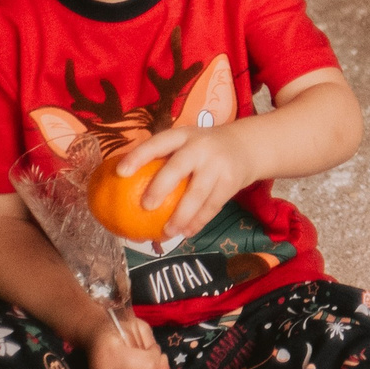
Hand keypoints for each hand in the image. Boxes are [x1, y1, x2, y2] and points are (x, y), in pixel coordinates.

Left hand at [112, 122, 254, 241]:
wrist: (248, 146)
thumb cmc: (204, 148)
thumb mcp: (187, 142)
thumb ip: (164, 158)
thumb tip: (124, 183)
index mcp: (183, 135)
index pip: (158, 143)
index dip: (139, 156)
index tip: (120, 172)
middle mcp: (200, 147)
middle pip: (178, 167)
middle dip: (161, 187)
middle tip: (145, 206)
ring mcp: (218, 164)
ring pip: (197, 193)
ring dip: (181, 216)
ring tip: (167, 233)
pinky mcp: (231, 182)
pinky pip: (212, 206)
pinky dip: (199, 221)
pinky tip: (187, 232)